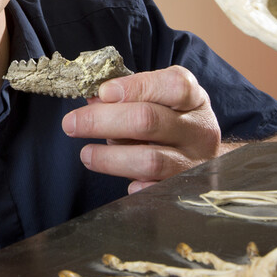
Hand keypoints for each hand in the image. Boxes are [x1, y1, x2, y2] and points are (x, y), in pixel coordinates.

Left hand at [61, 66, 219, 193]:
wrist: (205, 159)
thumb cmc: (172, 122)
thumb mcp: (159, 100)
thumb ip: (129, 96)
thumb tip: (93, 99)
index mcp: (192, 99)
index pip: (172, 85)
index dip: (135, 87)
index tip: (102, 92)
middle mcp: (198, 129)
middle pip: (149, 120)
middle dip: (103, 121)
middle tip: (71, 124)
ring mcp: (194, 162)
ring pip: (149, 160)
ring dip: (110, 158)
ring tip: (86, 154)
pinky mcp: (185, 190)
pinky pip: (155, 191)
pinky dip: (136, 186)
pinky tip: (123, 181)